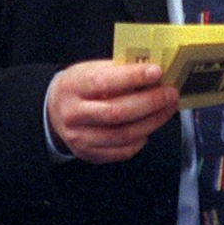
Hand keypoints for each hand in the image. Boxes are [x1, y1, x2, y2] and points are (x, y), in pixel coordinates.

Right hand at [47, 60, 177, 162]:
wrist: (52, 112)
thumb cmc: (79, 86)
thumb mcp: (89, 70)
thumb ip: (117, 70)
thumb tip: (152, 71)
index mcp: (73, 87)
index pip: (104, 82)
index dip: (133, 77)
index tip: (157, 72)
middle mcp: (74, 115)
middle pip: (117, 112)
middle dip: (150, 102)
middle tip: (171, 93)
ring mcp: (80, 138)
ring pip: (123, 134)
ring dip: (152, 121)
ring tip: (168, 108)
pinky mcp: (89, 154)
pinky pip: (122, 151)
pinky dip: (141, 139)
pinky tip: (150, 126)